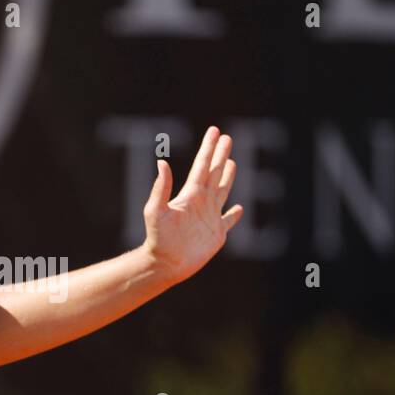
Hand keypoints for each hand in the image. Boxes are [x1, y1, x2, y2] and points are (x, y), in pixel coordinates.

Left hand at [141, 126, 243, 282]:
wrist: (166, 263)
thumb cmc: (159, 238)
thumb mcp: (156, 210)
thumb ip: (161, 188)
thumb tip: (161, 162)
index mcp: (190, 195)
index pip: (202, 165)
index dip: (209, 148)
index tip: (215, 131)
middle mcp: (201, 202)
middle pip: (215, 173)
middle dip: (221, 155)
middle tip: (227, 138)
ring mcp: (210, 217)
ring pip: (222, 191)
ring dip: (228, 177)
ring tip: (232, 163)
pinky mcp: (216, 233)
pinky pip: (228, 221)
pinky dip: (234, 215)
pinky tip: (239, 208)